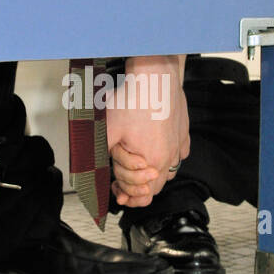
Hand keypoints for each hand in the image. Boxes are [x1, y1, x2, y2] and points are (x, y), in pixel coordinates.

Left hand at [107, 55, 189, 207]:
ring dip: (154, 175)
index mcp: (152, 162)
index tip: (118, 194)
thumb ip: (98, 154)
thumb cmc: (134, 99)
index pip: (144, 195)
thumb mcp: (107, 130)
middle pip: (157, 187)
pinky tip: (159, 150)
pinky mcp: (183, 132)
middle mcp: (169, 156)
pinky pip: (179, 154)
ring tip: (140, 170)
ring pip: (169, 172)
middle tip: (124, 183)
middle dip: (139, 188)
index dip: (128, 197)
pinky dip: (168, 157)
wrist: (155, 76)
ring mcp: (178, 145)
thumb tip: (91, 171)